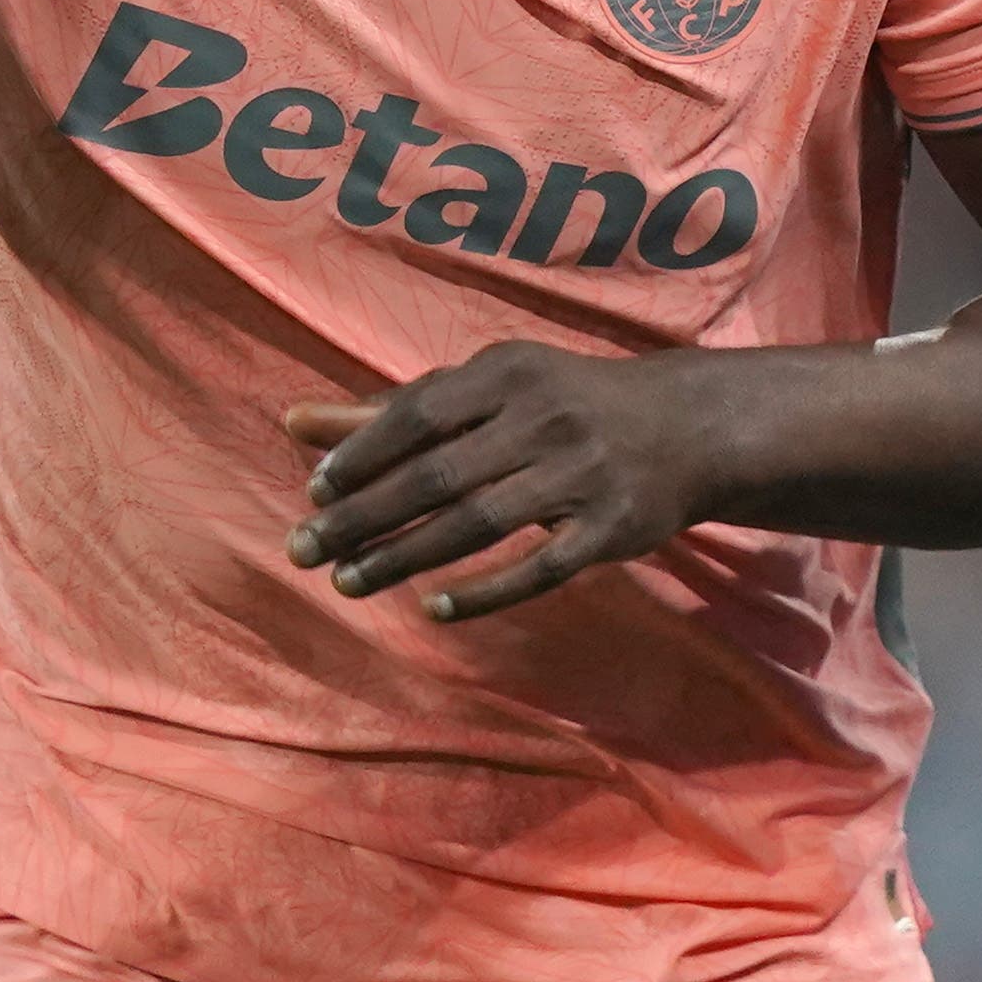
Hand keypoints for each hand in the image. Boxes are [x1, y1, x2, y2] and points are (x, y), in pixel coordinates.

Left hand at [282, 343, 722, 621]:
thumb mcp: (489, 390)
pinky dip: (483, 592)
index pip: (418, 413)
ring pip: (479, 524)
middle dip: (364, 516)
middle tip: (304, 551)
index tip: (313, 494)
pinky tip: (432, 607)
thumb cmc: (564, 405)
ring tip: (349, 582)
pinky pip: (539, 569)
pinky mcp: (611, 528)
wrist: (687, 427)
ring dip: (406, 556)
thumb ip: (395, 410)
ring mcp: (582, 475)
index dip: (363, 454)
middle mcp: (545, 418)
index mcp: (509, 373)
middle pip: (439, 474)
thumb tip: (294, 421)